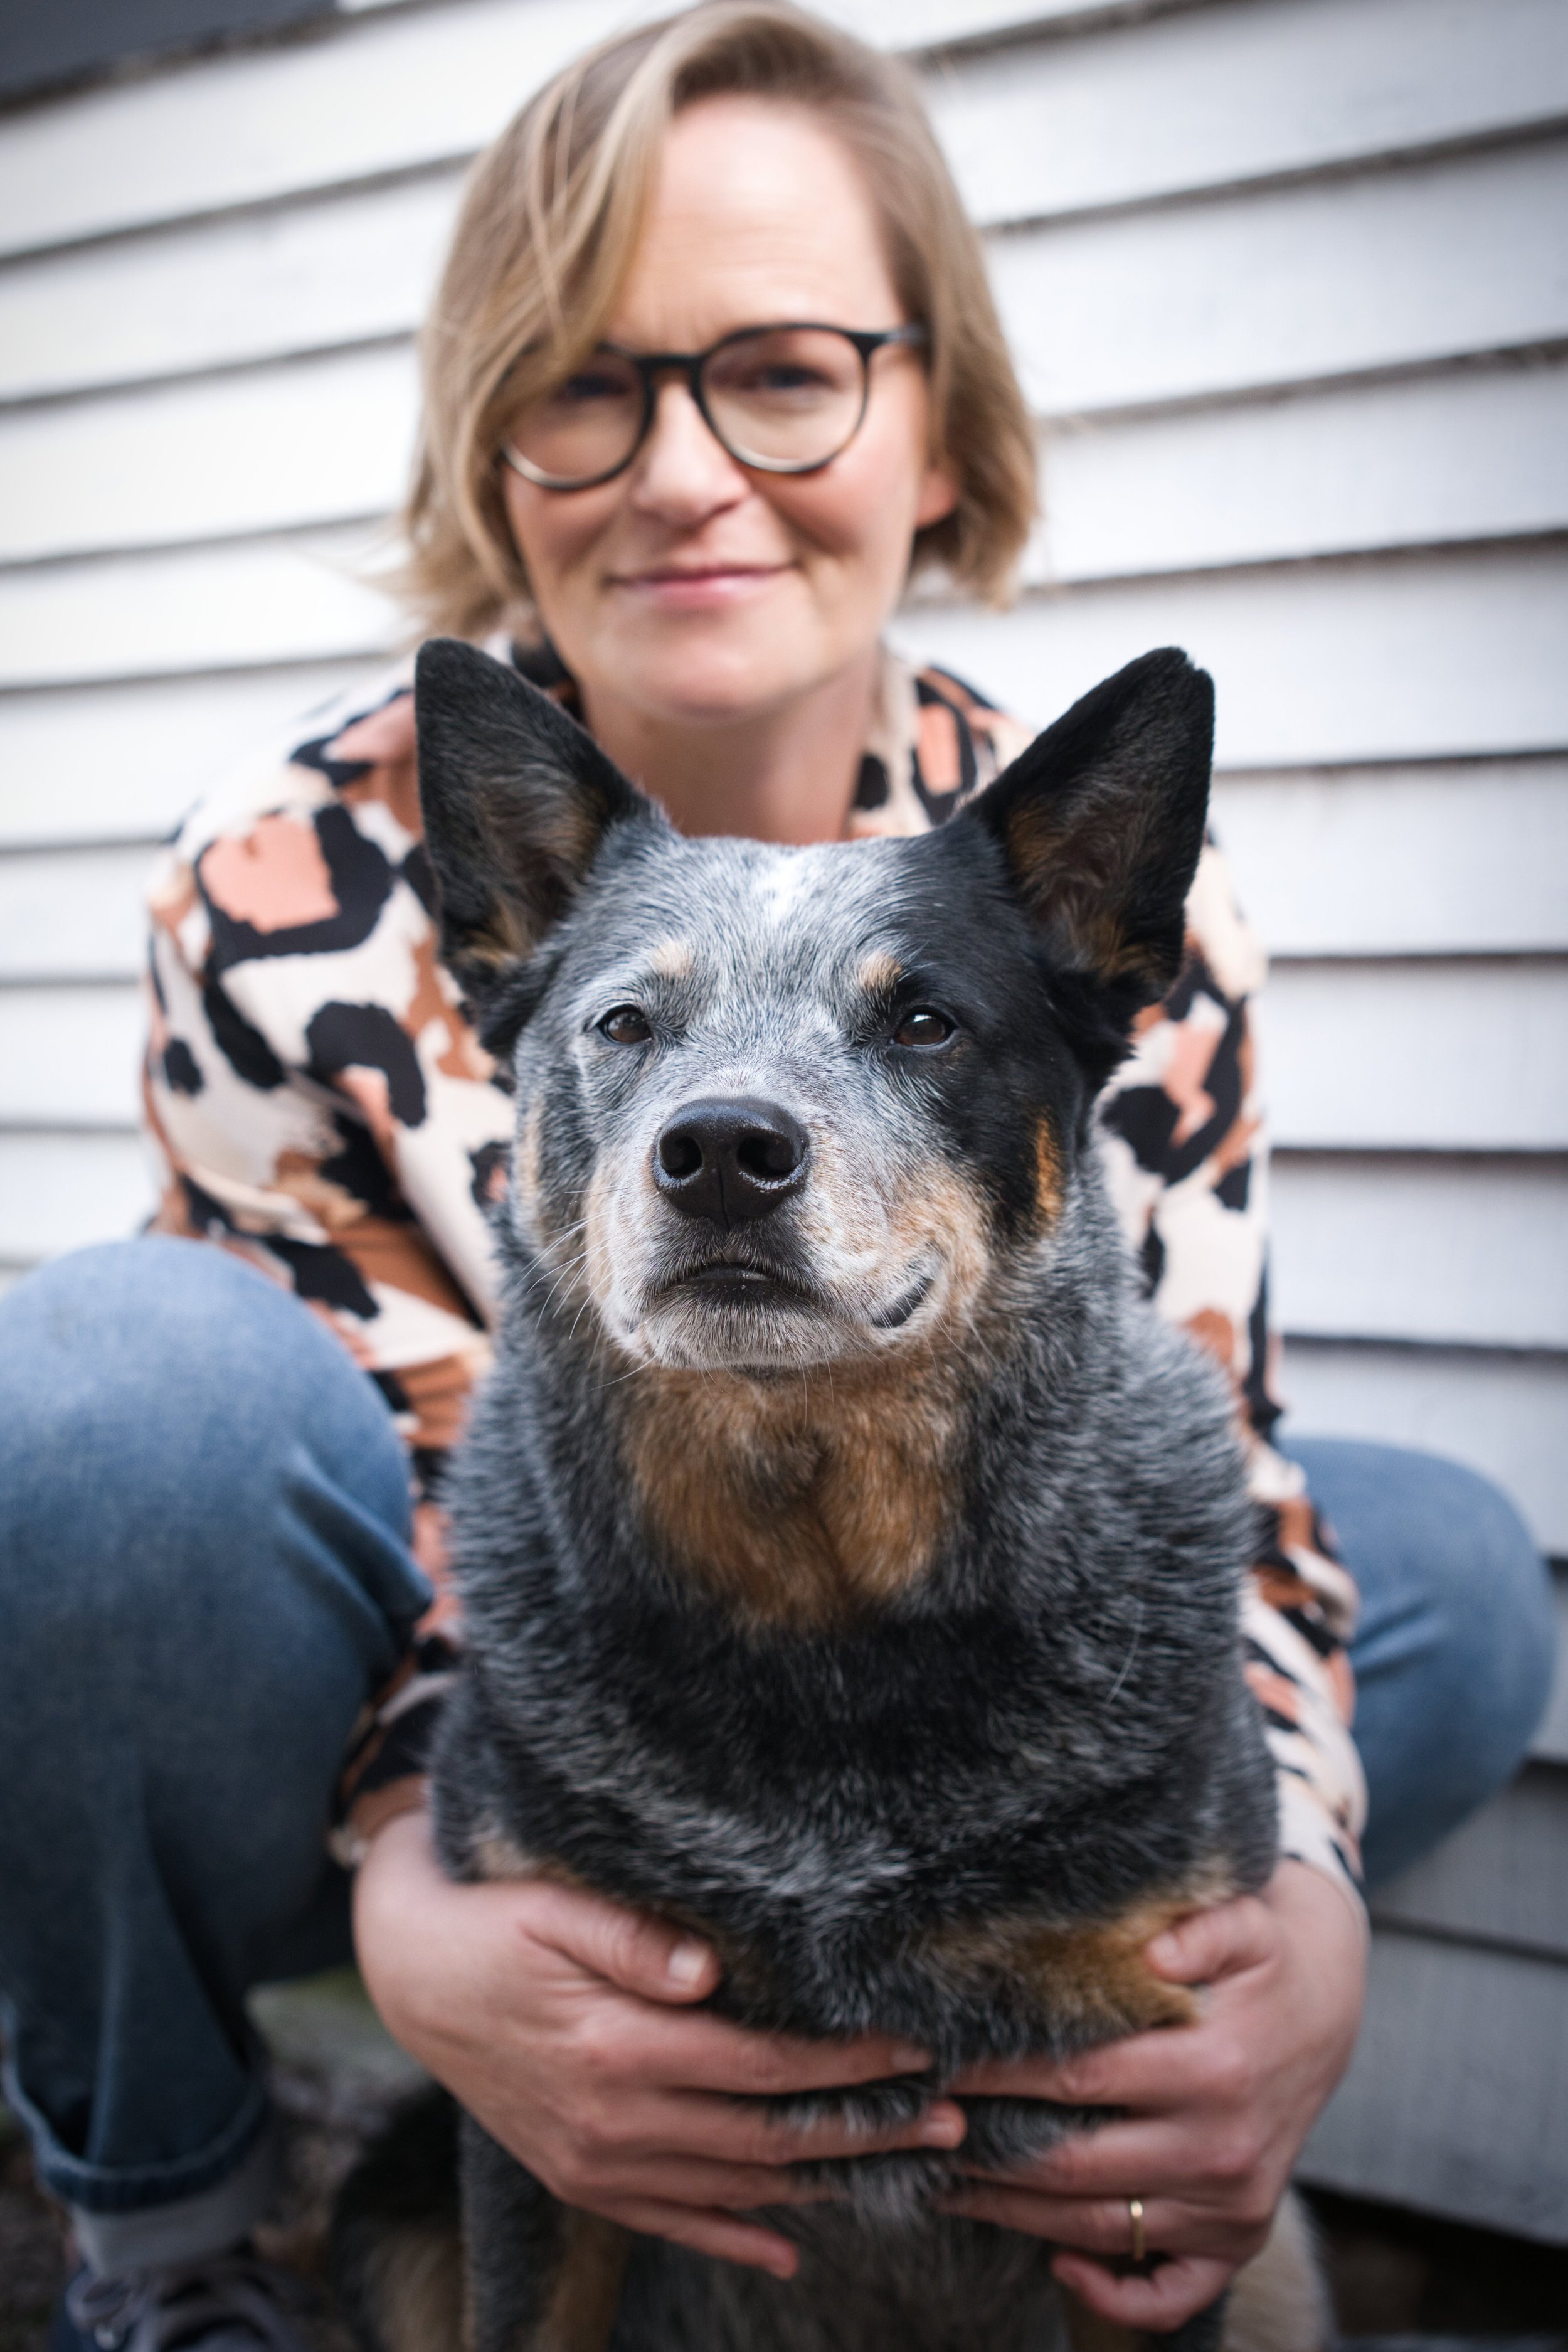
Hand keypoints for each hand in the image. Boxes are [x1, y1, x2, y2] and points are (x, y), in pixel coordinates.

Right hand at [352, 1810, 965, 2277]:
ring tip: (902, 2166)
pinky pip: (670, 2219)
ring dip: (820, 2180)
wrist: (410, 1977)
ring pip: (730, 2184)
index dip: (843, 2060)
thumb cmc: (494, 1924)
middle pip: (764, 2135)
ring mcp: (594, 2162)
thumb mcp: (553, 1911)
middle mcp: (612, 2122)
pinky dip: (732, 2235)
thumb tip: (712, 1968)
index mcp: (616, 2049)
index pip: (760, 2064)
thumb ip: (631, 1940)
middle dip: (862, 2128)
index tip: (915, 2048)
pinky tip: (787, 2246)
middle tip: (950, 2121)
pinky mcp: (579, 2177)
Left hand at [939, 1860, 1365, 2330]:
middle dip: (987, 2152)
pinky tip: (1059, 2266)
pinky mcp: (1239, 2237)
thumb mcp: (1244, 1923)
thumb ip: (1201, 1928)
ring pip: (1102, 2228)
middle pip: (1075, 2167)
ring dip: (1016, 2214)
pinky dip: (1115, 2295)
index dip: (1001, 2076)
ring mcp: (1231, 2204)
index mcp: (1216, 2068)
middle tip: (919, 2132)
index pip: (1080, 2080)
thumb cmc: (1263, 1959)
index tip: (939, 2062)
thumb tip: (1151, 1953)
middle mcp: (1222, 2148)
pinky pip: (1171, 2291)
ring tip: (946, 2185)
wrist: (1328, 2013)